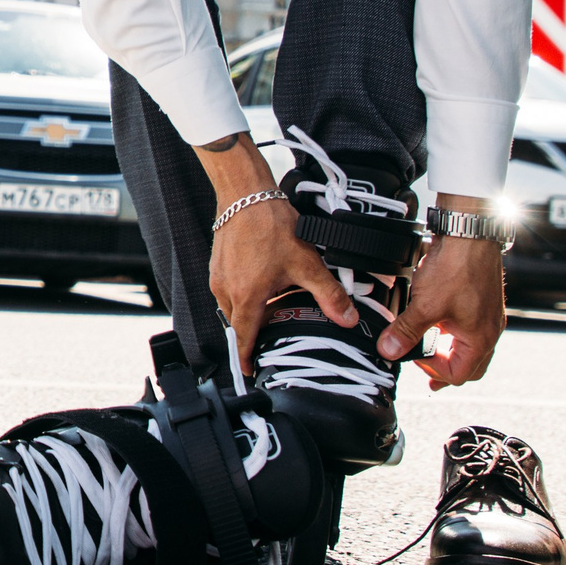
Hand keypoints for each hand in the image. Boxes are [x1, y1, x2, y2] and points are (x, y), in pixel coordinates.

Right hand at [198, 135, 352, 375]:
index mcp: (246, 297)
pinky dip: (244, 293)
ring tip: (273, 303)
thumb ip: (329, 294)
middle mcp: (226, 290)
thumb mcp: (306, 263)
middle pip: (240, 323)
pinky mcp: (217, 264)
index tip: (250, 370)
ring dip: (251, 309)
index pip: (244, 339)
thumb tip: (347, 317)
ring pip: (234, 306)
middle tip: (275, 333)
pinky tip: (263, 280)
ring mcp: (219, 277)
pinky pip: (229, 289)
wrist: (246, 194)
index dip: (247, 357)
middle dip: (256, 331)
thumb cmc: (269, 224)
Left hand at [380, 220, 506, 388]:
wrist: (470, 233)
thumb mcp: (425, 305)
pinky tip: (439, 323)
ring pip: (472, 347)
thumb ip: (406, 331)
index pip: (458, 375)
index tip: (413, 357)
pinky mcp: (483, 300)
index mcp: (481, 339)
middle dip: (446, 370)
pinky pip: (471, 327)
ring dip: (450, 352)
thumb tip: (389, 350)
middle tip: (425, 371)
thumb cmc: (457, 268)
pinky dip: (455, 333)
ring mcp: (489, 315)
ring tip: (430, 349)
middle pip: (470, 366)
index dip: (432, 371)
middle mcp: (490, 330)